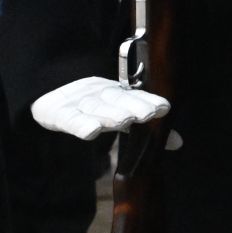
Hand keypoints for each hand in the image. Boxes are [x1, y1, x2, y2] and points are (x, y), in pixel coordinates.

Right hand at [31, 75, 169, 140]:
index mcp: (117, 95)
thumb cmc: (94, 106)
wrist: (52, 90)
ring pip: (96, 108)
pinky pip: (71, 119)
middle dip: (134, 106)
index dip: (148, 101)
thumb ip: (147, 130)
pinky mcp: (59, 114)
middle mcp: (101, 96)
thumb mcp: (120, 113)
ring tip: (124, 119)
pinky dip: (80, 124)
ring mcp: (79, 104)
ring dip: (110, 113)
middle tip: (148, 113)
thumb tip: (178, 142)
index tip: (164, 108)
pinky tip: (91, 131)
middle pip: (118, 101)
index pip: (135, 97)